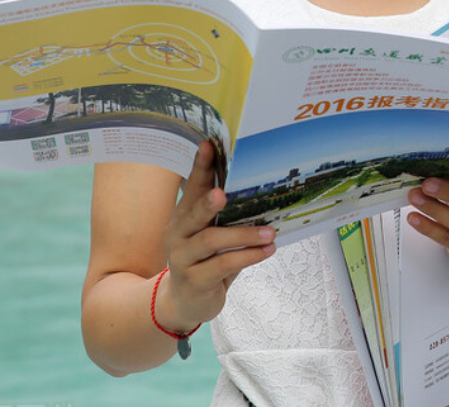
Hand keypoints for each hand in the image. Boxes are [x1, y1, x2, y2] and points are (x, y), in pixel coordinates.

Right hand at [159, 141, 276, 331]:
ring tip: (270, 233)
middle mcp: (177, 233)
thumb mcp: (211, 233)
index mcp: (183, 216)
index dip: (200, 167)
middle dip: (208, 202)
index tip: (208, 145)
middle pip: (193, 213)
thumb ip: (224, 214)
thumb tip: (259, 186)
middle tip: (224, 194)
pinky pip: (222, 265)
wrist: (184, 302)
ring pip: (210, 240)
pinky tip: (267, 251)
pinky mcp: (194, 280)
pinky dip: (247, 257)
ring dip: (243, 235)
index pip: (192, 187)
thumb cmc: (205, 259)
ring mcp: (182, 258)